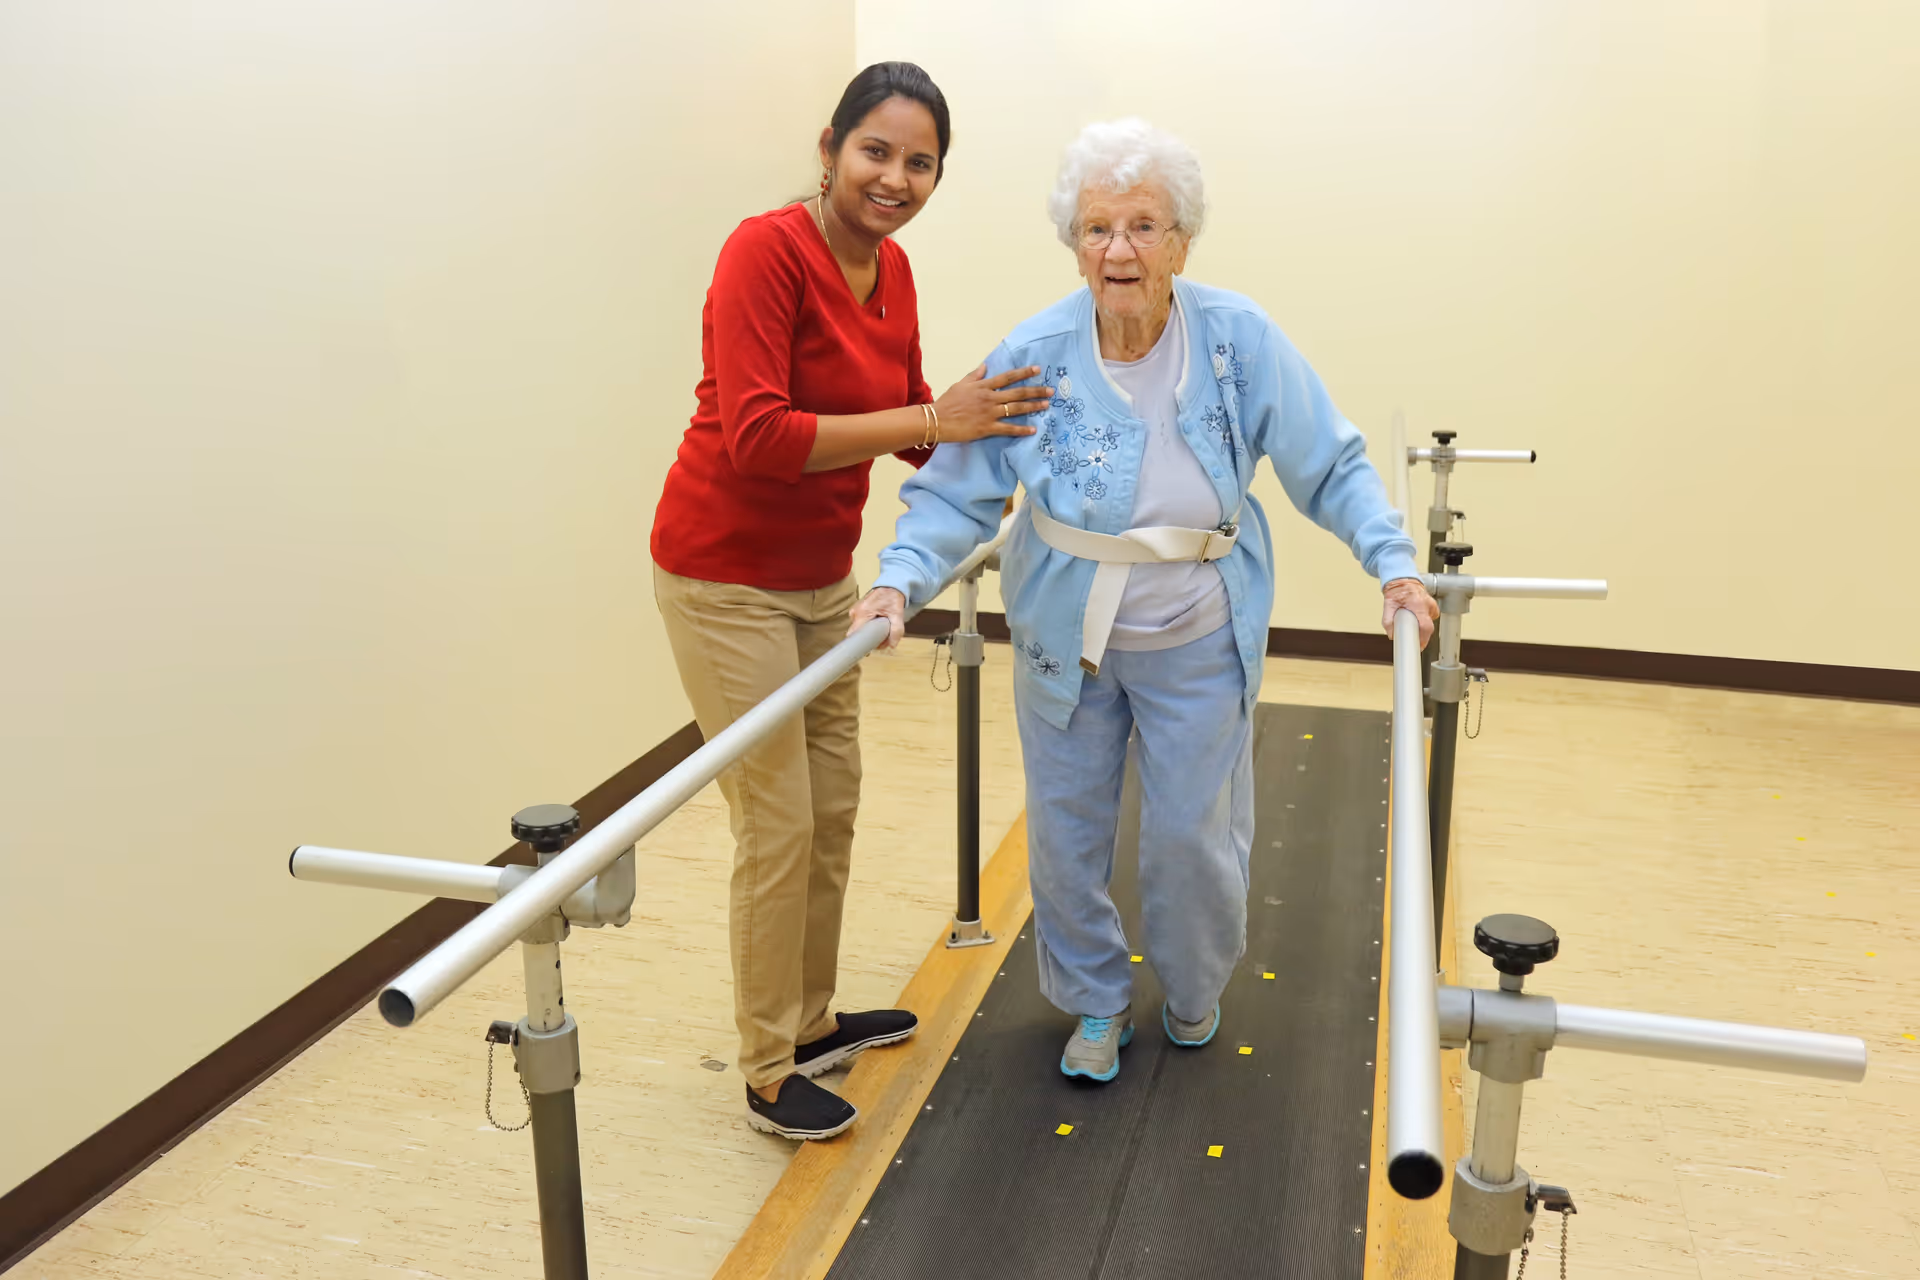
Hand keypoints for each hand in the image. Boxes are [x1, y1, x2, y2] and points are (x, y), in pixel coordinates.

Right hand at [849, 587, 907, 649]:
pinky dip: (868, 628)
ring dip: (869, 633)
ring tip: (881, 630)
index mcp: (862, 613)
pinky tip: (877, 626)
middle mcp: (855, 612)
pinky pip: (860, 624)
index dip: (858, 644)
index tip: (867, 650)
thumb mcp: (897, 614)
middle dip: (869, 639)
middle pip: (857, 634)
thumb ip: (896, 630)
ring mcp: (855, 611)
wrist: (891, 586)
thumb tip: (892, 645)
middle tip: (882, 639)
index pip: (853, 634)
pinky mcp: (858, 611)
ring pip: (859, 630)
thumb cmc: (892, 598)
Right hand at [933, 364, 1051, 443]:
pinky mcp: (987, 428)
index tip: (1038, 370)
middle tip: (1051, 391)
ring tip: (1046, 405)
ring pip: (1015, 408)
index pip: (1007, 377)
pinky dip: (1021, 429)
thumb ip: (974, 376)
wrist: (936, 420)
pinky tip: (1033, 430)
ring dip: (1032, 407)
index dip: (1024, 373)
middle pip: (1017, 392)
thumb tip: (985, 366)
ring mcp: (989, 413)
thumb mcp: (960, 385)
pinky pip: (1008, 428)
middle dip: (1035, 391)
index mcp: (983, 386)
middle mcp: (989, 397)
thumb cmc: (947, 402)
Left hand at [1381, 577, 1438, 649]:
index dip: (1423, 638)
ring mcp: (1432, 605)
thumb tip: (1391, 635)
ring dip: (1421, 628)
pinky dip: (1423, 622)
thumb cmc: (1397, 592)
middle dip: (1421, 636)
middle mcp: (1427, 604)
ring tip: (1412, 623)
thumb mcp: (1388, 604)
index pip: (1425, 625)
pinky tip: (1416, 619)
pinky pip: (1430, 620)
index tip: (1419, 646)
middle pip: (1428, 627)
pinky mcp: (1434, 608)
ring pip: (1429, 624)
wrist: (1404, 581)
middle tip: (1412, 640)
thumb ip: (1388, 621)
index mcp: (1417, 603)